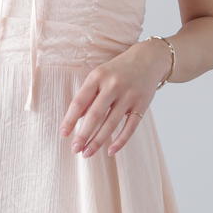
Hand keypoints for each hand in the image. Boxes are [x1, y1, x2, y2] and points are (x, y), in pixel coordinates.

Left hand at [59, 37, 169, 157]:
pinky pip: (130, 127)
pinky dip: (120, 141)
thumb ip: (88, 95)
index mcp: (98, 76)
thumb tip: (76, 119)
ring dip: (98, 141)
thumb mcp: (99, 75)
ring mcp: (129, 96)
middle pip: (95, 115)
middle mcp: (113, 85)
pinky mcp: (142, 105)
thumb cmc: (118, 70)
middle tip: (75, 149)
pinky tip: (110, 151)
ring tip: (87, 153)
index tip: (63, 134)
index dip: (70, 119)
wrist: (149, 59)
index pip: (80, 101)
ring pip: (111, 124)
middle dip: (83, 135)